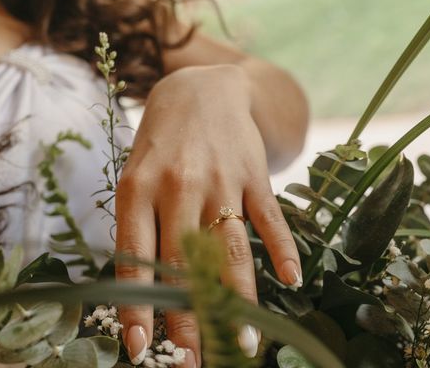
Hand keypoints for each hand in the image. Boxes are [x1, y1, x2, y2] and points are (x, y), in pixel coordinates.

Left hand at [115, 64, 301, 366]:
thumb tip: (142, 293)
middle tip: (193, 364)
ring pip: (231, 250)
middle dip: (189, 320)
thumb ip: (140, 227)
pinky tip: (293, 280)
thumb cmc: (162, 143)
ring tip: (245, 345)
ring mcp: (221, 180)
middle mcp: (179, 186)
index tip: (140, 349)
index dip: (137, 306)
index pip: (135, 257)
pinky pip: (270, 218)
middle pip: (185, 264)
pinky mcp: (254, 175)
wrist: (202, 88)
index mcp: (139, 188)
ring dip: (239, 300)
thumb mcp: (136, 176)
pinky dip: (283, 249)